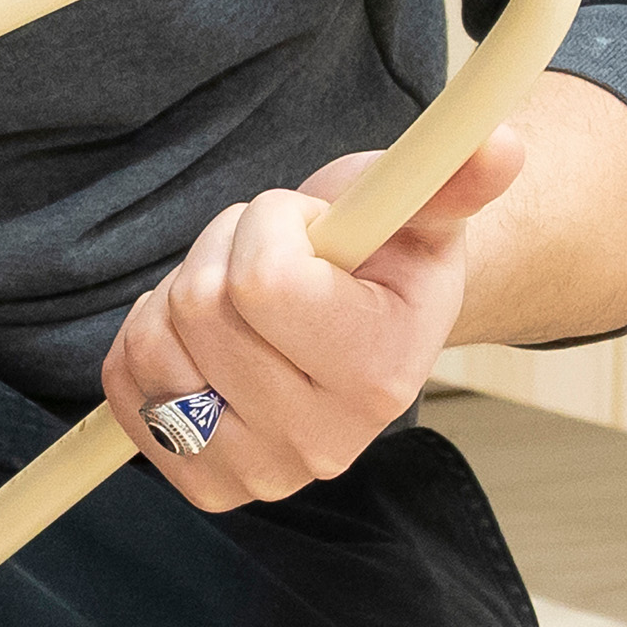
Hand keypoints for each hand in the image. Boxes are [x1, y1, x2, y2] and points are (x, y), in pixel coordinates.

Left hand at [99, 125, 529, 514]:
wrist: (368, 331)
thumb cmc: (384, 259)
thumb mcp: (415, 208)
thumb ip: (450, 177)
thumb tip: (502, 145)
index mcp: (380, 375)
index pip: (263, 283)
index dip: (268, 225)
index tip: (304, 226)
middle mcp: (323, 443)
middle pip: (200, 308)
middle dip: (222, 252)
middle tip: (269, 258)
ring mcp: (259, 474)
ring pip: (153, 342)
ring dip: (179, 294)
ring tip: (239, 297)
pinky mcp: (202, 482)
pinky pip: (124, 383)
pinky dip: (146, 339)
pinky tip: (204, 336)